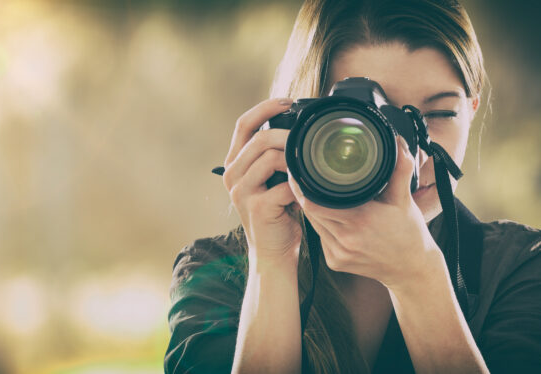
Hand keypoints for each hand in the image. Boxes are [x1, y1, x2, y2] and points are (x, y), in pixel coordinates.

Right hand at [223, 98, 302, 267]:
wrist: (273, 252)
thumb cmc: (278, 213)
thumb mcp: (271, 179)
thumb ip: (275, 156)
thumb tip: (298, 128)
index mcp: (235, 163)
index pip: (243, 124)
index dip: (265, 108)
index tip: (289, 102)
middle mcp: (232, 175)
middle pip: (259, 139)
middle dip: (288, 135)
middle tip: (307, 140)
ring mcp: (242, 192)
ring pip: (270, 158)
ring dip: (295, 159)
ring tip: (307, 168)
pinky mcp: (257, 208)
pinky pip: (284, 185)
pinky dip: (300, 185)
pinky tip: (307, 190)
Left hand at [287, 136, 440, 288]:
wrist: (412, 269)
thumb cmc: (409, 233)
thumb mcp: (404, 199)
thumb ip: (400, 169)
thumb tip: (397, 141)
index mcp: (360, 220)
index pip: (314, 203)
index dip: (302, 188)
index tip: (299, 172)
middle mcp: (345, 240)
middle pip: (310, 212)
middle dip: (306, 196)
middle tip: (304, 179)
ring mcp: (338, 254)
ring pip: (313, 225)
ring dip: (313, 211)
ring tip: (316, 196)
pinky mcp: (335, 263)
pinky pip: (320, 238)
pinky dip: (322, 226)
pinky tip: (331, 218)